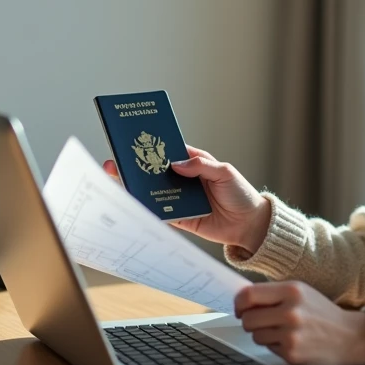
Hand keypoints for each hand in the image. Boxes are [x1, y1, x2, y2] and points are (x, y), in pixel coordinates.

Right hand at [103, 145, 270, 251]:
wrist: (248, 225)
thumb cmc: (240, 194)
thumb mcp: (225, 172)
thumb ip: (202, 166)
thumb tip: (176, 163)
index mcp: (194, 163)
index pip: (169, 151)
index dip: (153, 145)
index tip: (135, 139)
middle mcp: (183, 179)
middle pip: (155, 171)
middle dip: (136, 165)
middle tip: (116, 161)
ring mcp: (179, 198)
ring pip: (153, 191)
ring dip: (137, 187)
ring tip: (118, 180)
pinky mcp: (179, 217)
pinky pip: (159, 212)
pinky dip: (147, 208)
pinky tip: (133, 203)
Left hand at [234, 281, 364, 364]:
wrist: (349, 337)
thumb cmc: (322, 313)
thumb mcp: (301, 293)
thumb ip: (274, 293)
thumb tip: (242, 299)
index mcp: (292, 290)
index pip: (249, 295)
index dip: (239, 303)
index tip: (239, 308)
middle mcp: (291, 311)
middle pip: (248, 318)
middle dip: (250, 321)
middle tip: (261, 321)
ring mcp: (291, 334)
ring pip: (255, 335)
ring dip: (263, 334)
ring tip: (282, 330)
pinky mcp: (292, 353)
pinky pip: (268, 348)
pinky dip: (275, 345)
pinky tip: (291, 340)